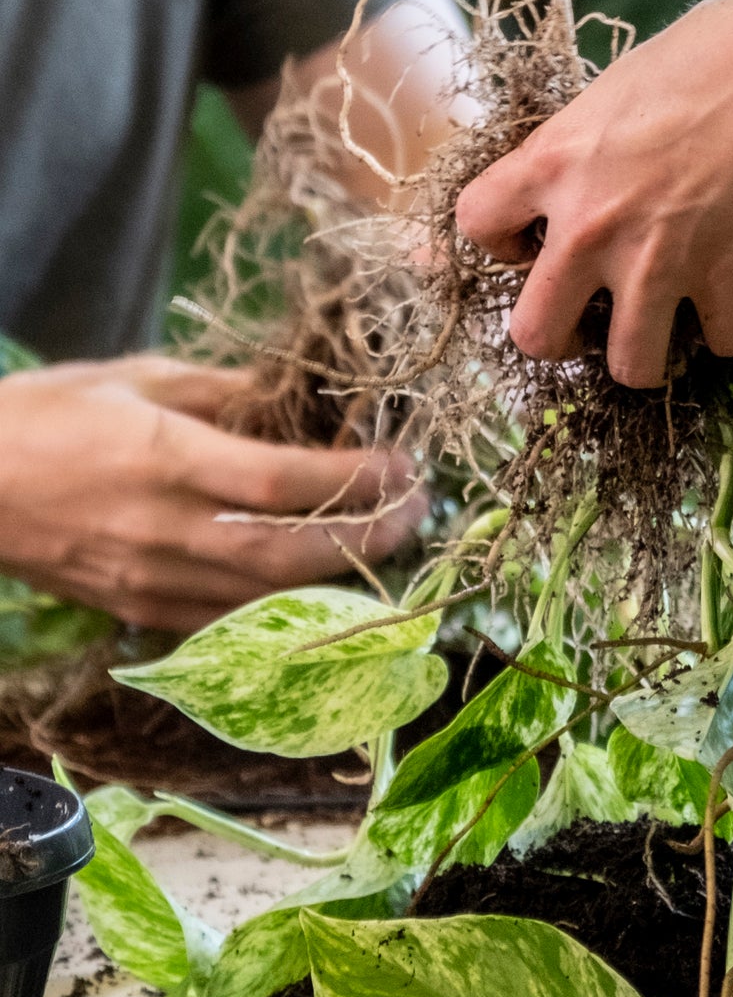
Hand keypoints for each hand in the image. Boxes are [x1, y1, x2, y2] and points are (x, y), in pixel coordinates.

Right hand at [0, 356, 426, 631]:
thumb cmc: (49, 415)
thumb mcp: (138, 377)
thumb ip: (226, 392)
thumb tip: (305, 398)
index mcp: (164, 458)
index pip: (283, 484)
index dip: (357, 481)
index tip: (405, 464)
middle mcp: (164, 528)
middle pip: (291, 555)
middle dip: (370, 539)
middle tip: (418, 512)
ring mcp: (153, 581)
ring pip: (270, 599)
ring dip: (342, 578)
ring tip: (388, 545)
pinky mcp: (143, 612)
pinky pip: (234, 620)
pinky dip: (290, 605)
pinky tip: (326, 581)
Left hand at [454, 0, 732, 387]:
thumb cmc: (708, 58)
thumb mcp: (615, 90)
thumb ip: (583, 146)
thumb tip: (576, 169)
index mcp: (552, 165)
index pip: (475, 224)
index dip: (497, 243)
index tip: (530, 242)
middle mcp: (590, 227)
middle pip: (534, 335)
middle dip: (559, 338)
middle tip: (587, 318)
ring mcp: (655, 263)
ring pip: (629, 368)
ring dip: (644, 357)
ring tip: (661, 333)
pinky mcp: (723, 280)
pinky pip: (721, 341)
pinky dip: (731, 331)